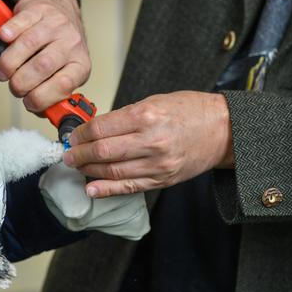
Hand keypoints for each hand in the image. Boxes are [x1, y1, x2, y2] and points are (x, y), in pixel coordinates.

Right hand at [0, 0, 90, 111]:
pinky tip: (3, 41)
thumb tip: (39, 112)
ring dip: (8, 63)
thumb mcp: (63, 73)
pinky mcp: (40, 10)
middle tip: (13, 86)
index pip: (63, 86)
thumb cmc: (57, 48)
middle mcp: (71, 44)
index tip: (28, 102)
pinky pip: (20, 22)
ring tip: (3, 72)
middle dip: (20, 83)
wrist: (58, 8)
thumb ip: (52, 94)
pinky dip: (8, 33)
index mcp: (80, 65)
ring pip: (28, 45)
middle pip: (42, 66)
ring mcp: (56, 24)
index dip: (40, 98)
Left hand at [63, 91, 234, 197]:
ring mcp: (157, 163)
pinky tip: (91, 188)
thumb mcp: (154, 102)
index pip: (100, 128)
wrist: (223, 129)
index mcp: (146, 116)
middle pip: (102, 151)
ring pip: (112, 171)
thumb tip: (94, 129)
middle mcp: (151, 141)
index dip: (80, 134)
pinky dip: (106, 189)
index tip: (72, 136)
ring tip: (77, 166)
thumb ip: (124, 117)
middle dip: (79, 154)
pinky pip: (129, 187)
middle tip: (68, 154)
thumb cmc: (189, 111)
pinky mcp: (162, 179)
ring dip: (89, 170)